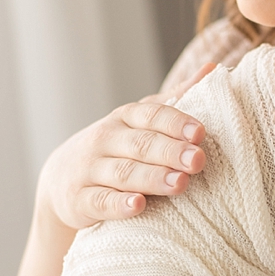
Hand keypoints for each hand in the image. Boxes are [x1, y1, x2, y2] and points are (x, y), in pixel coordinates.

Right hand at [37, 64, 214, 229]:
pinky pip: (100, 201)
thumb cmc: (115, 147)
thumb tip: (212, 69)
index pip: (151, 114)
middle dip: (171, 152)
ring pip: (123, 173)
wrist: (61, 178)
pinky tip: (137, 206)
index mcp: (124, 118)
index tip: (200, 133)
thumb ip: (175, 100)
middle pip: (141, 144)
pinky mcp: (80, 200)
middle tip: (197, 161)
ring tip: (179, 183)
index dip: (176, 123)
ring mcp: (90, 170)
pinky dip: (118, 205)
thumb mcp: (140, 121)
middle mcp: (106, 140)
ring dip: (152, 178)